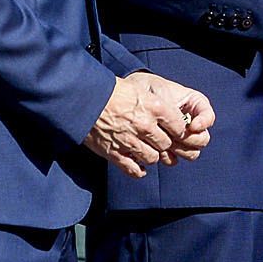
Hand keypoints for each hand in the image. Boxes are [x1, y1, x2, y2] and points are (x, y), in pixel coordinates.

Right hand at [84, 71, 212, 178]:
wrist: (83, 98)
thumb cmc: (110, 90)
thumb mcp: (138, 90)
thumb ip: (155, 105)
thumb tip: (169, 116)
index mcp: (154, 107)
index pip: (179, 126)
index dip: (177, 129)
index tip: (173, 130)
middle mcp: (145, 126)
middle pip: (166, 144)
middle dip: (163, 144)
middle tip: (157, 141)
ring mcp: (130, 141)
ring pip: (152, 158)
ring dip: (151, 156)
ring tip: (145, 150)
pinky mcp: (115, 153)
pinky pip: (134, 170)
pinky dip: (139, 171)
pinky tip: (139, 166)